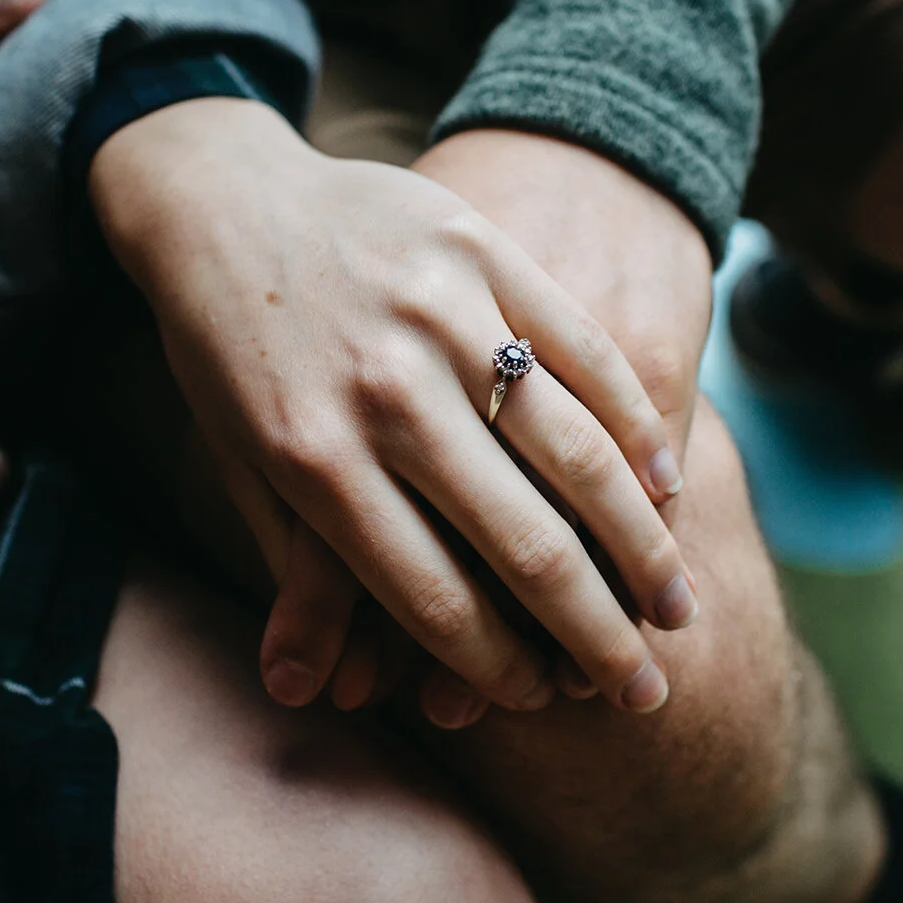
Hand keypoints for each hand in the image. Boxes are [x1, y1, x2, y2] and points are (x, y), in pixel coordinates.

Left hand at [90, 99, 697, 726]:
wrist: (225, 203)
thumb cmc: (230, 357)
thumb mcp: (243, 468)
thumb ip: (296, 572)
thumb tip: (302, 694)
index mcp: (315, 461)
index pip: (432, 597)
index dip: (497, 665)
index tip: (540, 699)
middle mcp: (386, 393)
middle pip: (523, 544)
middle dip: (594, 636)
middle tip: (641, 692)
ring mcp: (442, 316)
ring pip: (575, 455)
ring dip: (639, 547)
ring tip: (676, 611)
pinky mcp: (484, 251)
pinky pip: (585, 353)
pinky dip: (635, 426)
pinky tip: (665, 488)